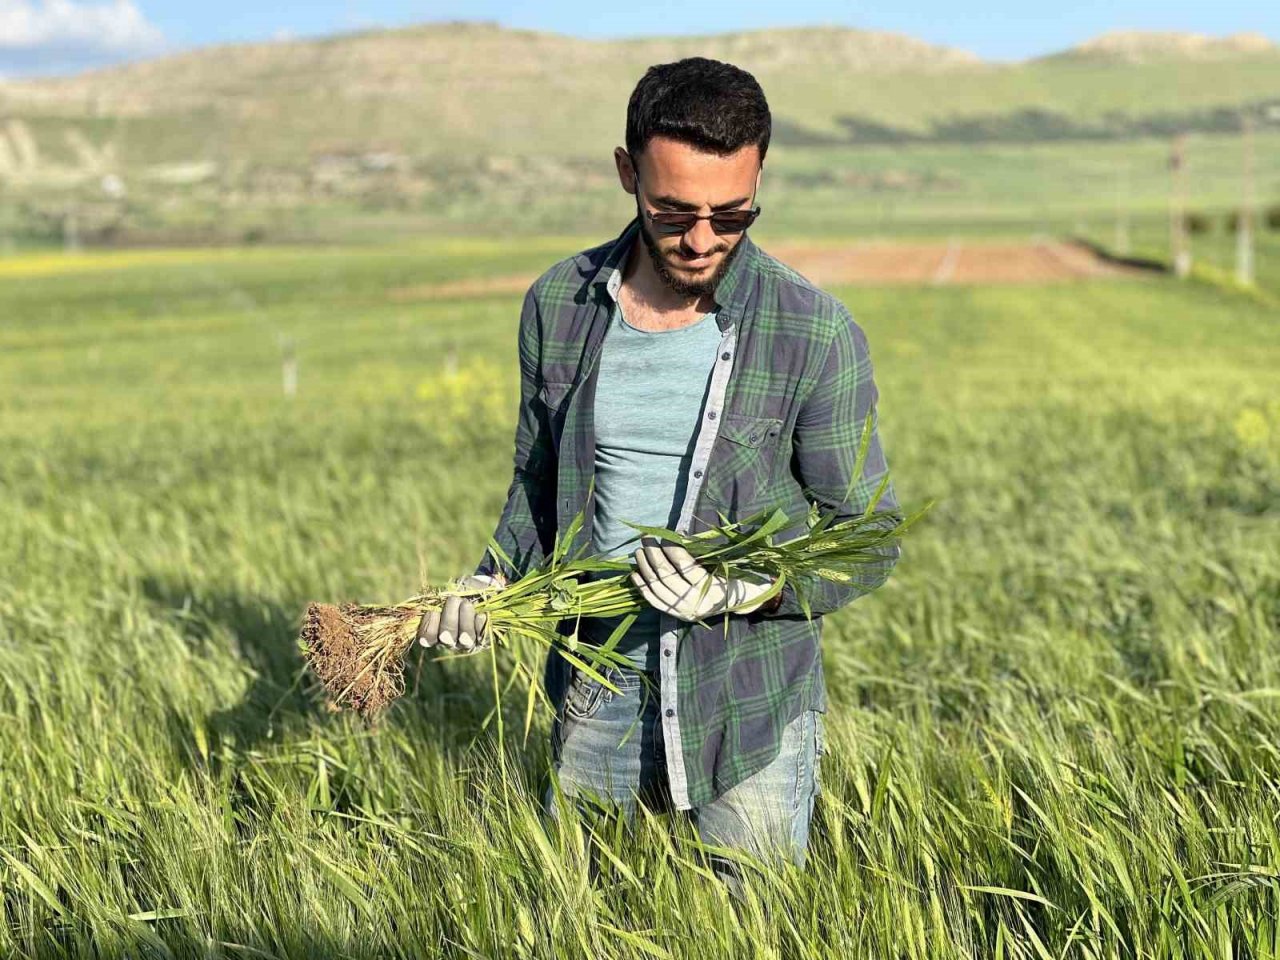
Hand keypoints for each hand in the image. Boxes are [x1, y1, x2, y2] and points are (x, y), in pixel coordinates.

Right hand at [416, 572, 506, 651]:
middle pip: (446, 637)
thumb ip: (432, 600)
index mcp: (435, 632)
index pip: (426, 639)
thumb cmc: (456, 592)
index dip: (428, 626)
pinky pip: (482, 637)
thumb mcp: (443, 592)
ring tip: (466, 604)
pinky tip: (480, 615)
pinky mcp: (483, 639)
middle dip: (449, 617)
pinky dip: (479, 624)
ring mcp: (467, 642)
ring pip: (465, 638)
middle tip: (453, 599)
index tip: (433, 611)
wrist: (479, 590)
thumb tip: (427, 603)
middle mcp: (450, 641)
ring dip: (465, 619)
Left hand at [630, 537, 774, 621]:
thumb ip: (700, 552)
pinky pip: (655, 602)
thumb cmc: (732, 575)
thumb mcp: (722, 562)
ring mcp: (685, 612)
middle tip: (646, 539)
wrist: (738, 601)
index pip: (685, 566)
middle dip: (654, 555)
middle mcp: (697, 603)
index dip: (672, 549)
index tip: (665, 536)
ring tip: (639, 552)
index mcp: (712, 588)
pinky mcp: (677, 616)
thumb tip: (675, 535)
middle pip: (667, 576)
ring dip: (645, 568)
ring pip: (658, 588)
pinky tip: (634, 574)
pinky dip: (642, 588)